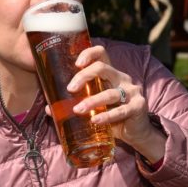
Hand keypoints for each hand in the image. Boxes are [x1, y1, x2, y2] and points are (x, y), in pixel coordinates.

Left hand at [59, 45, 165, 162]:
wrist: (136, 133)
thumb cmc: (112, 116)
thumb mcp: (94, 107)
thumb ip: (74, 105)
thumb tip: (49, 109)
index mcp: (110, 73)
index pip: (101, 53)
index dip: (89, 53)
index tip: (76, 63)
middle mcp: (122, 78)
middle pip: (103, 68)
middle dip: (84, 76)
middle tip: (70, 88)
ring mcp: (132, 91)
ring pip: (110, 93)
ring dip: (92, 101)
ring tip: (78, 110)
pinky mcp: (138, 106)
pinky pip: (121, 110)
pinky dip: (106, 116)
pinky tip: (95, 120)